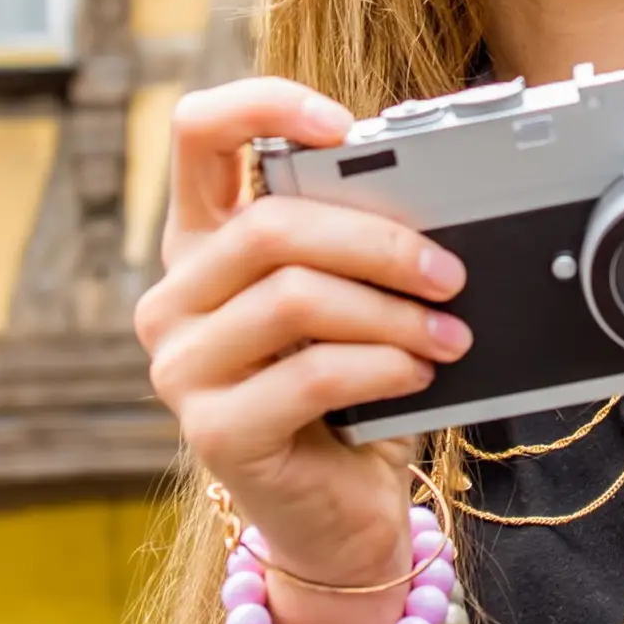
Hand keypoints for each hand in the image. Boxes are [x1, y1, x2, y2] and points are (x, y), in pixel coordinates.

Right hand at [135, 77, 472, 597]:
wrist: (340, 518)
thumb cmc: (353, 399)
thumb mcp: (351, 307)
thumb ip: (356, 251)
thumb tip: (431, 203)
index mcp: (201, 246)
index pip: (198, 135)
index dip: (264, 105)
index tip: (344, 124)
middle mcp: (174, 300)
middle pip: (269, 227)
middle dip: (376, 240)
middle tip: (448, 270)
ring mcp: (181, 368)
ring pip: (293, 298)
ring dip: (392, 312)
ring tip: (450, 333)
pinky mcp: (212, 432)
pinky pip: (309, 374)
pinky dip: (382, 365)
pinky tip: (420, 372)